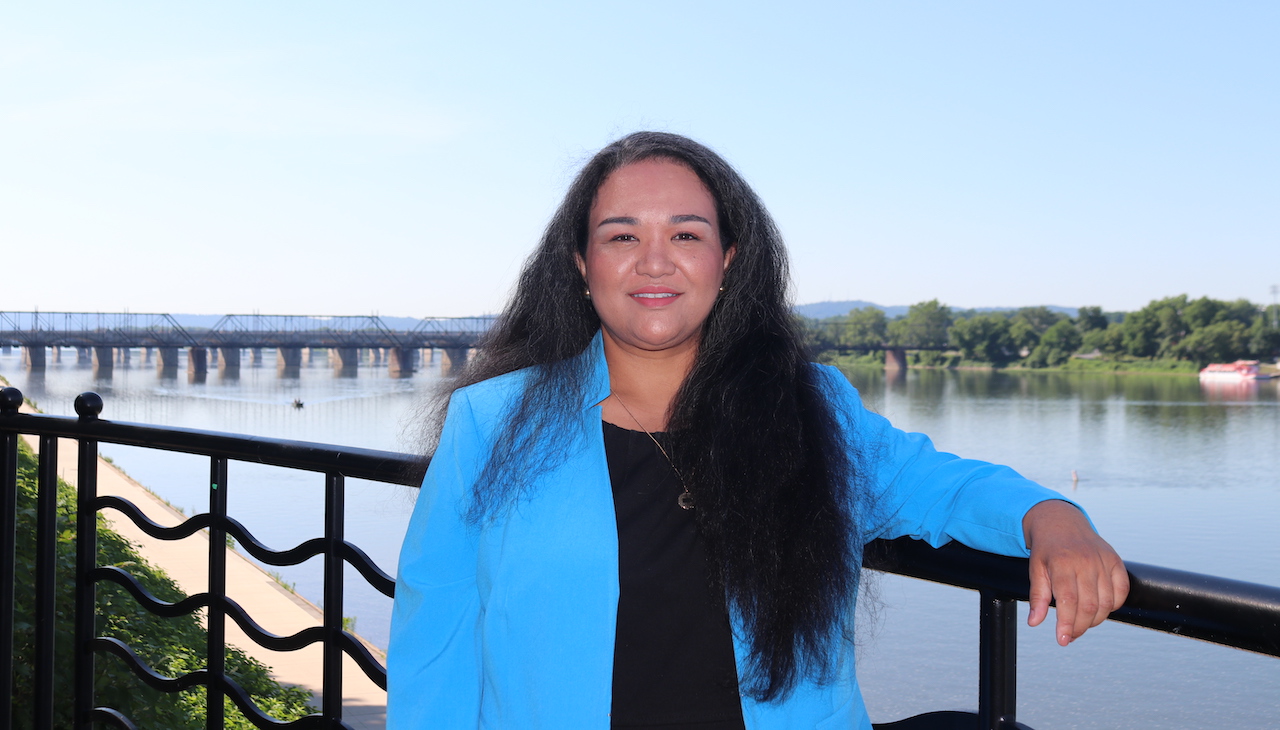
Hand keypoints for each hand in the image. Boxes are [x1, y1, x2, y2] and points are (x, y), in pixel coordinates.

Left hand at [1022, 500, 1128, 645]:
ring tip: (1082, 623)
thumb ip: (1037, 597)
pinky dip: (1113, 605)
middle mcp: (1085, 561)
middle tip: (1070, 636)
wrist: (1061, 521)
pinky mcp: (1116, 560)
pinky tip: (1100, 609)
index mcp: (1062, 563)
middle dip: (1080, 627)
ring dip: (1095, 619)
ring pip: (1106, 601)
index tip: (1062, 640)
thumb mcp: (1035, 569)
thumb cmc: (1047, 549)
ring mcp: (1103, 560)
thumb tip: (1035, 623)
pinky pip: (1122, 590)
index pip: (1068, 601)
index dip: (1067, 624)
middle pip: (1089, 605)